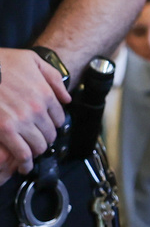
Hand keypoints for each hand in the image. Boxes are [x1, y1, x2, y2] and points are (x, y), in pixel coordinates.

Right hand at [0, 48, 71, 184]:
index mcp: (45, 94)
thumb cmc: (0, 62)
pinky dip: (25, 162)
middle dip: (45, 137)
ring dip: (36, 150)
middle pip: (50, 134)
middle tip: (37, 138)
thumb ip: (53, 77)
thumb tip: (66, 97)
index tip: (46, 126)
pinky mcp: (5, 130)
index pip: (59, 118)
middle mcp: (37, 109)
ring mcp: (21, 121)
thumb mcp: (31, 60)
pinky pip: (23, 153)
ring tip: (30, 150)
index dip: (53, 123)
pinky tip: (24, 165)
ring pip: (39, 146)